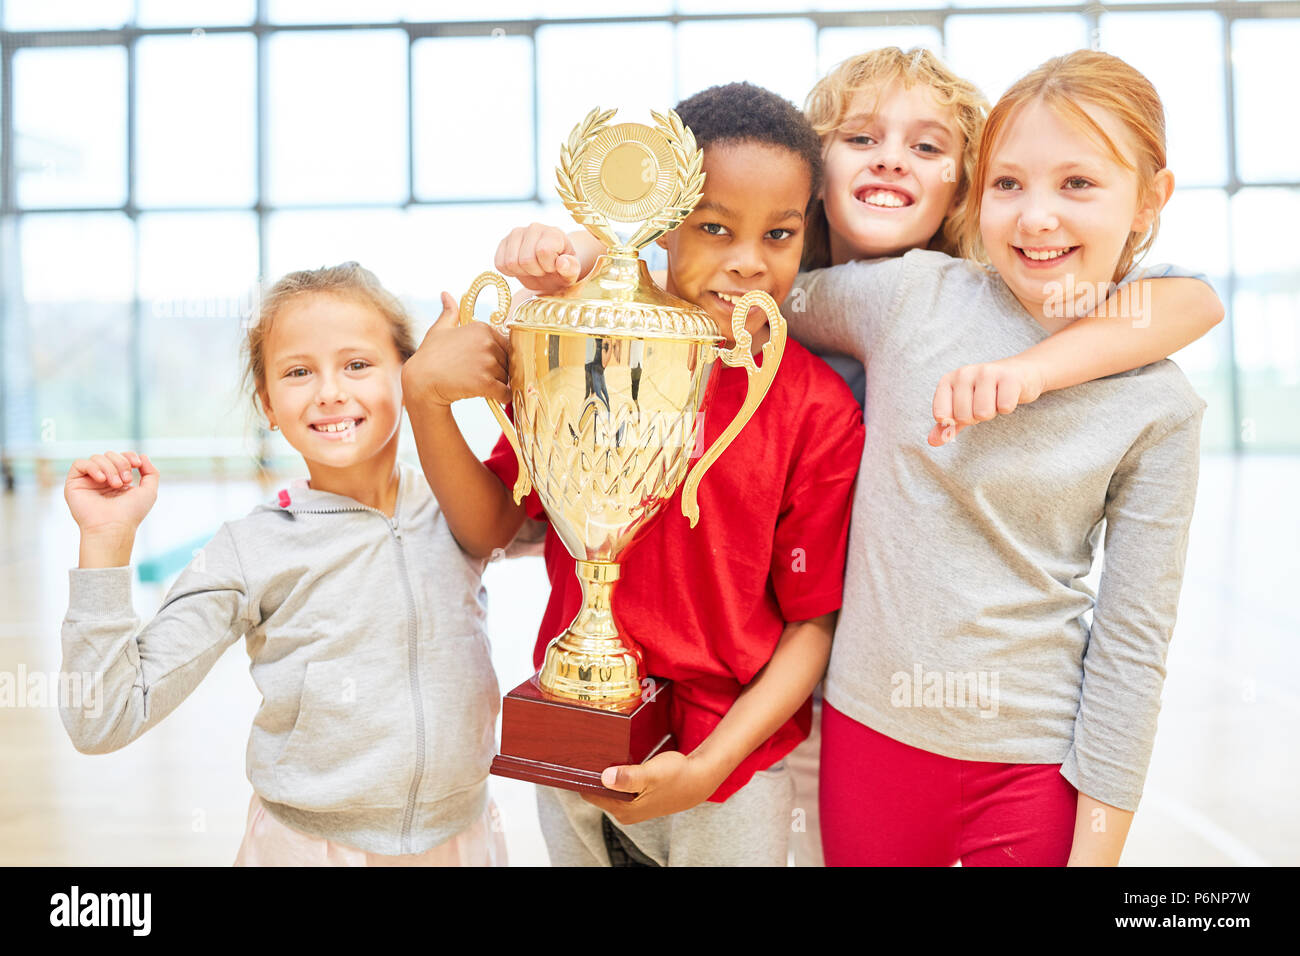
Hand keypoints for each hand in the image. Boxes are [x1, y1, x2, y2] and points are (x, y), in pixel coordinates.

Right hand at [65, 450, 158, 536]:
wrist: (114, 527)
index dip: (129, 455)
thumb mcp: (149, 492)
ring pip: (96, 458)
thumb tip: (143, 456)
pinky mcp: (74, 483)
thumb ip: (151, 473)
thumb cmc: (131, 513)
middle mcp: (101, 479)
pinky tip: (101, 480)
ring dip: (110, 468)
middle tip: (125, 480)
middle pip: (109, 454)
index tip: (137, 464)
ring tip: (116, 485)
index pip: (120, 457)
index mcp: (117, 480)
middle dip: (121, 463)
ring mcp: (87, 481)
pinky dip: (93, 468)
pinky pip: (79, 463)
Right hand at [401, 292, 509, 407]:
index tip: (480, 364)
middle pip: (508, 362)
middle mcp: (487, 342)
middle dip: (498, 372)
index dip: (496, 358)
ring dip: (498, 384)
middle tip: (477, 376)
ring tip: (477, 385)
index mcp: (482, 328)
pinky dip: (502, 397)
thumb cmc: (429, 356)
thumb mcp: (439, 330)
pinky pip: (505, 393)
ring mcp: (486, 362)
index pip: (506, 346)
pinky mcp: (485, 382)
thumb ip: (449, 313)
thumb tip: (446, 294)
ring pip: (507, 378)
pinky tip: (492, 397)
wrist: (420, 382)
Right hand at [494, 222, 581, 293]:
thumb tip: (562, 263)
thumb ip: (571, 268)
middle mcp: (534, 227)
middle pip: (525, 260)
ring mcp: (516, 233)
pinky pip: (499, 264)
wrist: (550, 269)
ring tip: (533, 268)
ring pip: (511, 262)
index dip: (548, 266)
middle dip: (535, 271)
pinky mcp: (503, 242)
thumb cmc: (562, 270)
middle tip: (543, 269)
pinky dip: (510, 272)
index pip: (543, 251)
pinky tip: (521, 268)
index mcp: (554, 233)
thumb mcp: (571, 273)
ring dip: (522, 272)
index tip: (554, 267)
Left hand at [581, 750, 720, 825]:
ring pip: (607, 789)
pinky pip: (618, 788)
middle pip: (597, 792)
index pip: (590, 794)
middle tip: (592, 750)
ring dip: (605, 774)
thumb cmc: (677, 775)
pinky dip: (616, 775)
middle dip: (594, 774)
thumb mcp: (652, 773)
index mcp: (624, 809)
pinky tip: (618, 761)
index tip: (580, 757)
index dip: (584, 776)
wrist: (699, 780)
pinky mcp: (637, 800)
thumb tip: (604, 778)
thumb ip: (628, 777)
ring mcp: (631, 808)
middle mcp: (624, 812)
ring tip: (604, 753)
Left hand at [929, 358, 1044, 445]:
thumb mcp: (963, 407)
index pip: (941, 416)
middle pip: (963, 416)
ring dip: (992, 412)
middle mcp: (964, 373)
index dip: (955, 420)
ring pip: (983, 413)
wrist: (1021, 372)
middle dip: (976, 417)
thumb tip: (932, 442)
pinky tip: (1008, 395)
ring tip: (995, 399)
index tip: (965, 409)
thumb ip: (947, 425)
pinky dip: (1008, 407)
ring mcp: (986, 373)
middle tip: (984, 403)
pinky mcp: (1009, 378)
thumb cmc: (987, 392)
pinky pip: (1004, 407)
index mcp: (948, 380)